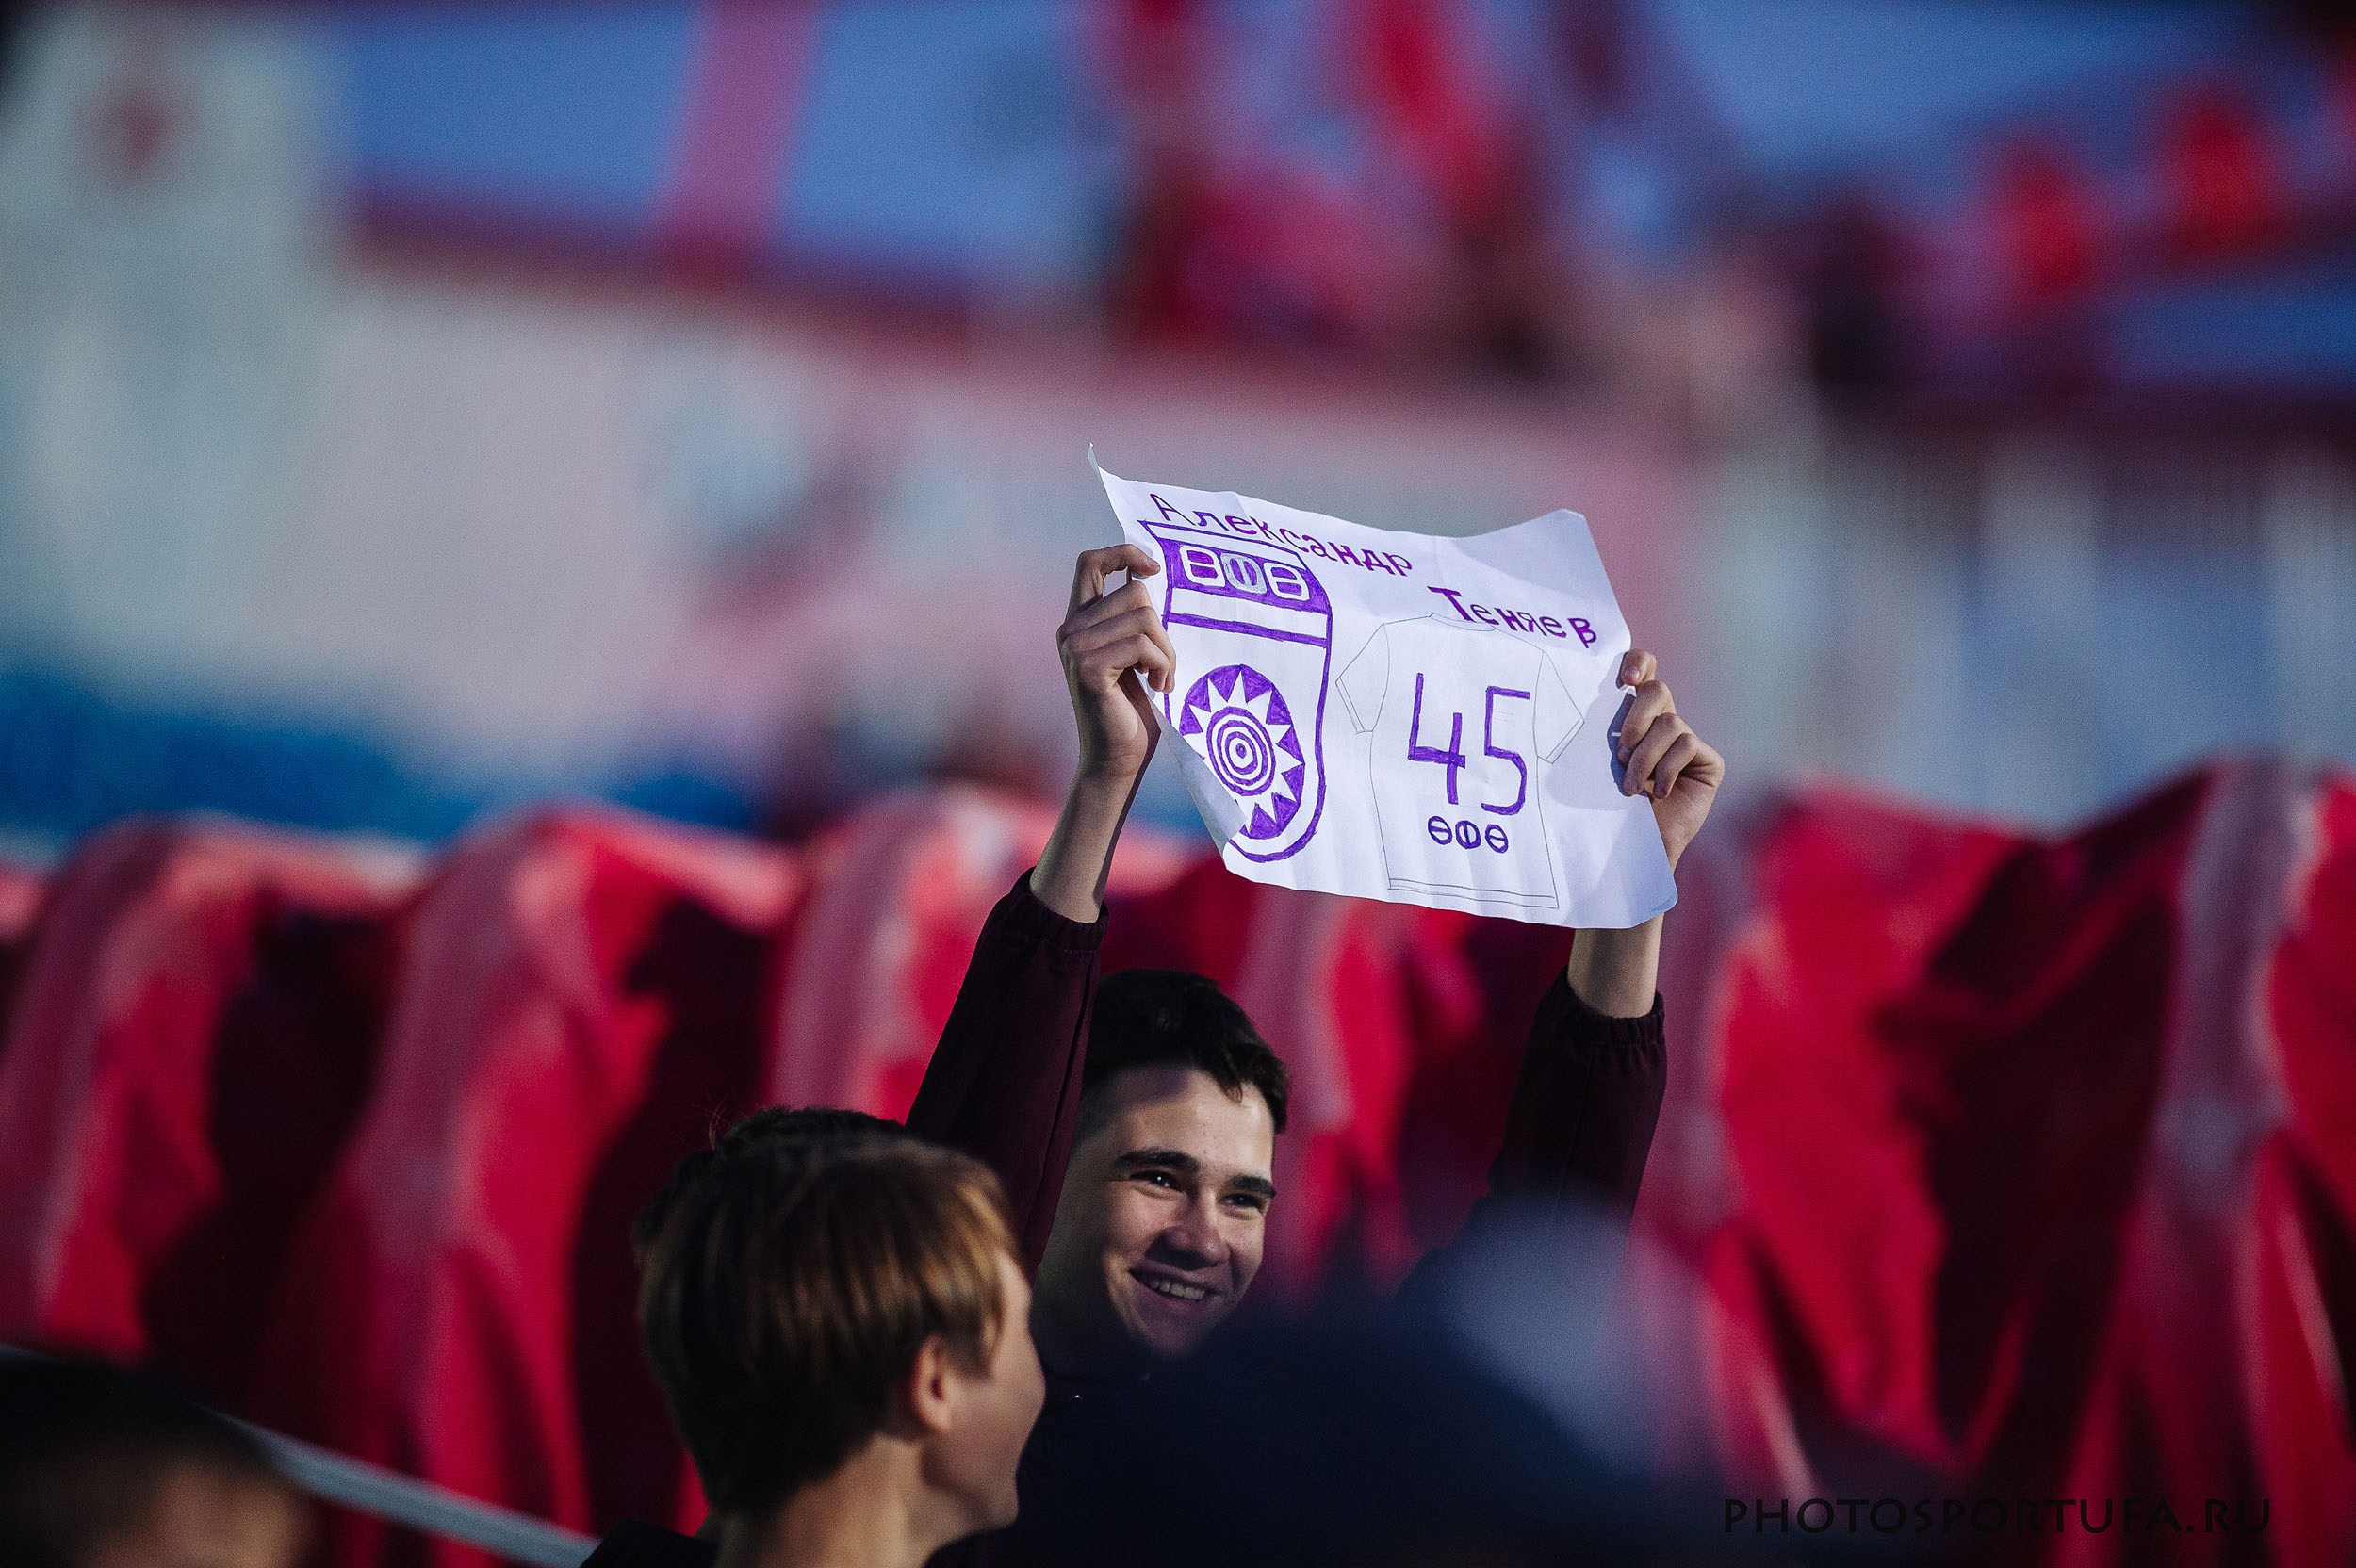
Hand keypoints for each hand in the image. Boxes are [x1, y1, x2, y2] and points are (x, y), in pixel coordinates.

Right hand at [1058, 545, 1176, 786]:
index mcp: (1079, 622)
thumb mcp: (1133, 655)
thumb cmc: (1131, 712)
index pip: (1090, 563)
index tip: (1153, 569)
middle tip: (1164, 666)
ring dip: (1166, 651)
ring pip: (1143, 618)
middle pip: (1134, 593)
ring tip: (1162, 679)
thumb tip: (1149, 577)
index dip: (1122, 553)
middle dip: (1162, 629)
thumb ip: (1132, 620)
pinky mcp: (1088, 667)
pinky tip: (1158, 687)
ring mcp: (1076, 648)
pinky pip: (1141, 644)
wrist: (1117, 760)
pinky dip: (1162, 665)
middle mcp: (1071, 630)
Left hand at [1612, 650, 1721, 870]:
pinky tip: (1657, 793)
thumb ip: (1600, 731)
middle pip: (1657, 690)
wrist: (1629, 849)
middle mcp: (1663, 724)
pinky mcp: (1708, 762)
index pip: (1642, 670)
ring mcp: (1687, 742)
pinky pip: (1688, 745)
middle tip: (1619, 751)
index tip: (1623, 679)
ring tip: (1629, 787)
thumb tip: (1578, 694)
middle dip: (1634, 718)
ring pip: (1670, 722)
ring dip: (1644, 757)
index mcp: (1634, 717)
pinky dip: (1666, 769)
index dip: (1637, 662)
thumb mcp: (1597, 764)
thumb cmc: (1605, 808)